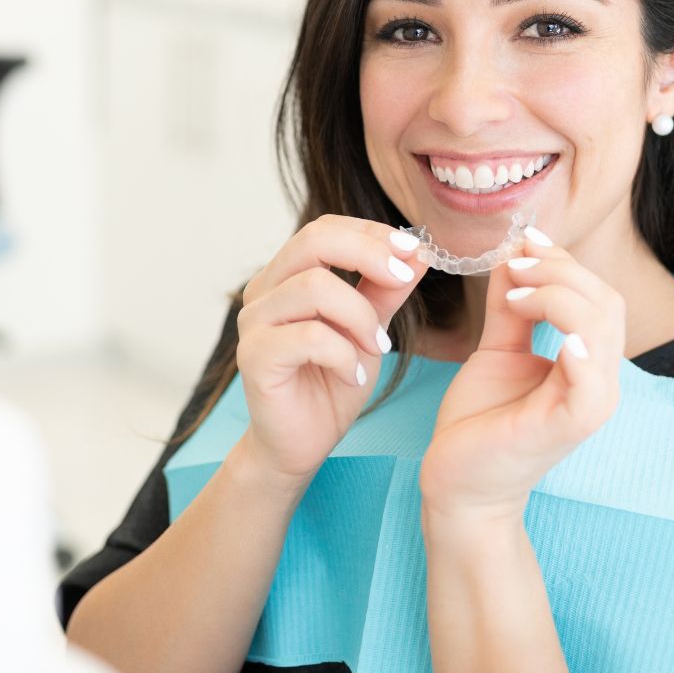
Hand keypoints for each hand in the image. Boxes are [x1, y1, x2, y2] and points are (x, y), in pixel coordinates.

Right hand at [236, 215, 428, 483]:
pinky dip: (344, 355)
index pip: (325, 229)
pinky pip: (309, 337)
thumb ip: (386, 291)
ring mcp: (254, 322)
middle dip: (368, 254)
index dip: (370, 233)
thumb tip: (419, 252)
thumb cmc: (331, 382)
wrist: (302, 443)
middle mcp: (264, 290)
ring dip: (360, 316)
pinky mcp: (254, 357)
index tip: (414, 250)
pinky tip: (355, 376)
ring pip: (314, 287)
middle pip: (313, 241)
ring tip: (378, 348)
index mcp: (287, 275)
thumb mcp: (369, 330)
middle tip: (403, 278)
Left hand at [419, 229, 625, 517]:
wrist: (458, 481)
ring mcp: (590, 404)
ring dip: (558, 296)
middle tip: (514, 265)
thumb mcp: (497, 349)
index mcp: (588, 361)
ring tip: (516, 294)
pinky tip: (556, 335)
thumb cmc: (480, 420)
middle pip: (605, 302)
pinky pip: (591, 384)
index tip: (523, 242)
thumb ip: (512, 307)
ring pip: (601, 328)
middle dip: (560, 271)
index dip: (564, 262)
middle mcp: (599, 380)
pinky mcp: (570, 426)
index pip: (597, 295)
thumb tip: (515, 255)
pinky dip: (580, 351)